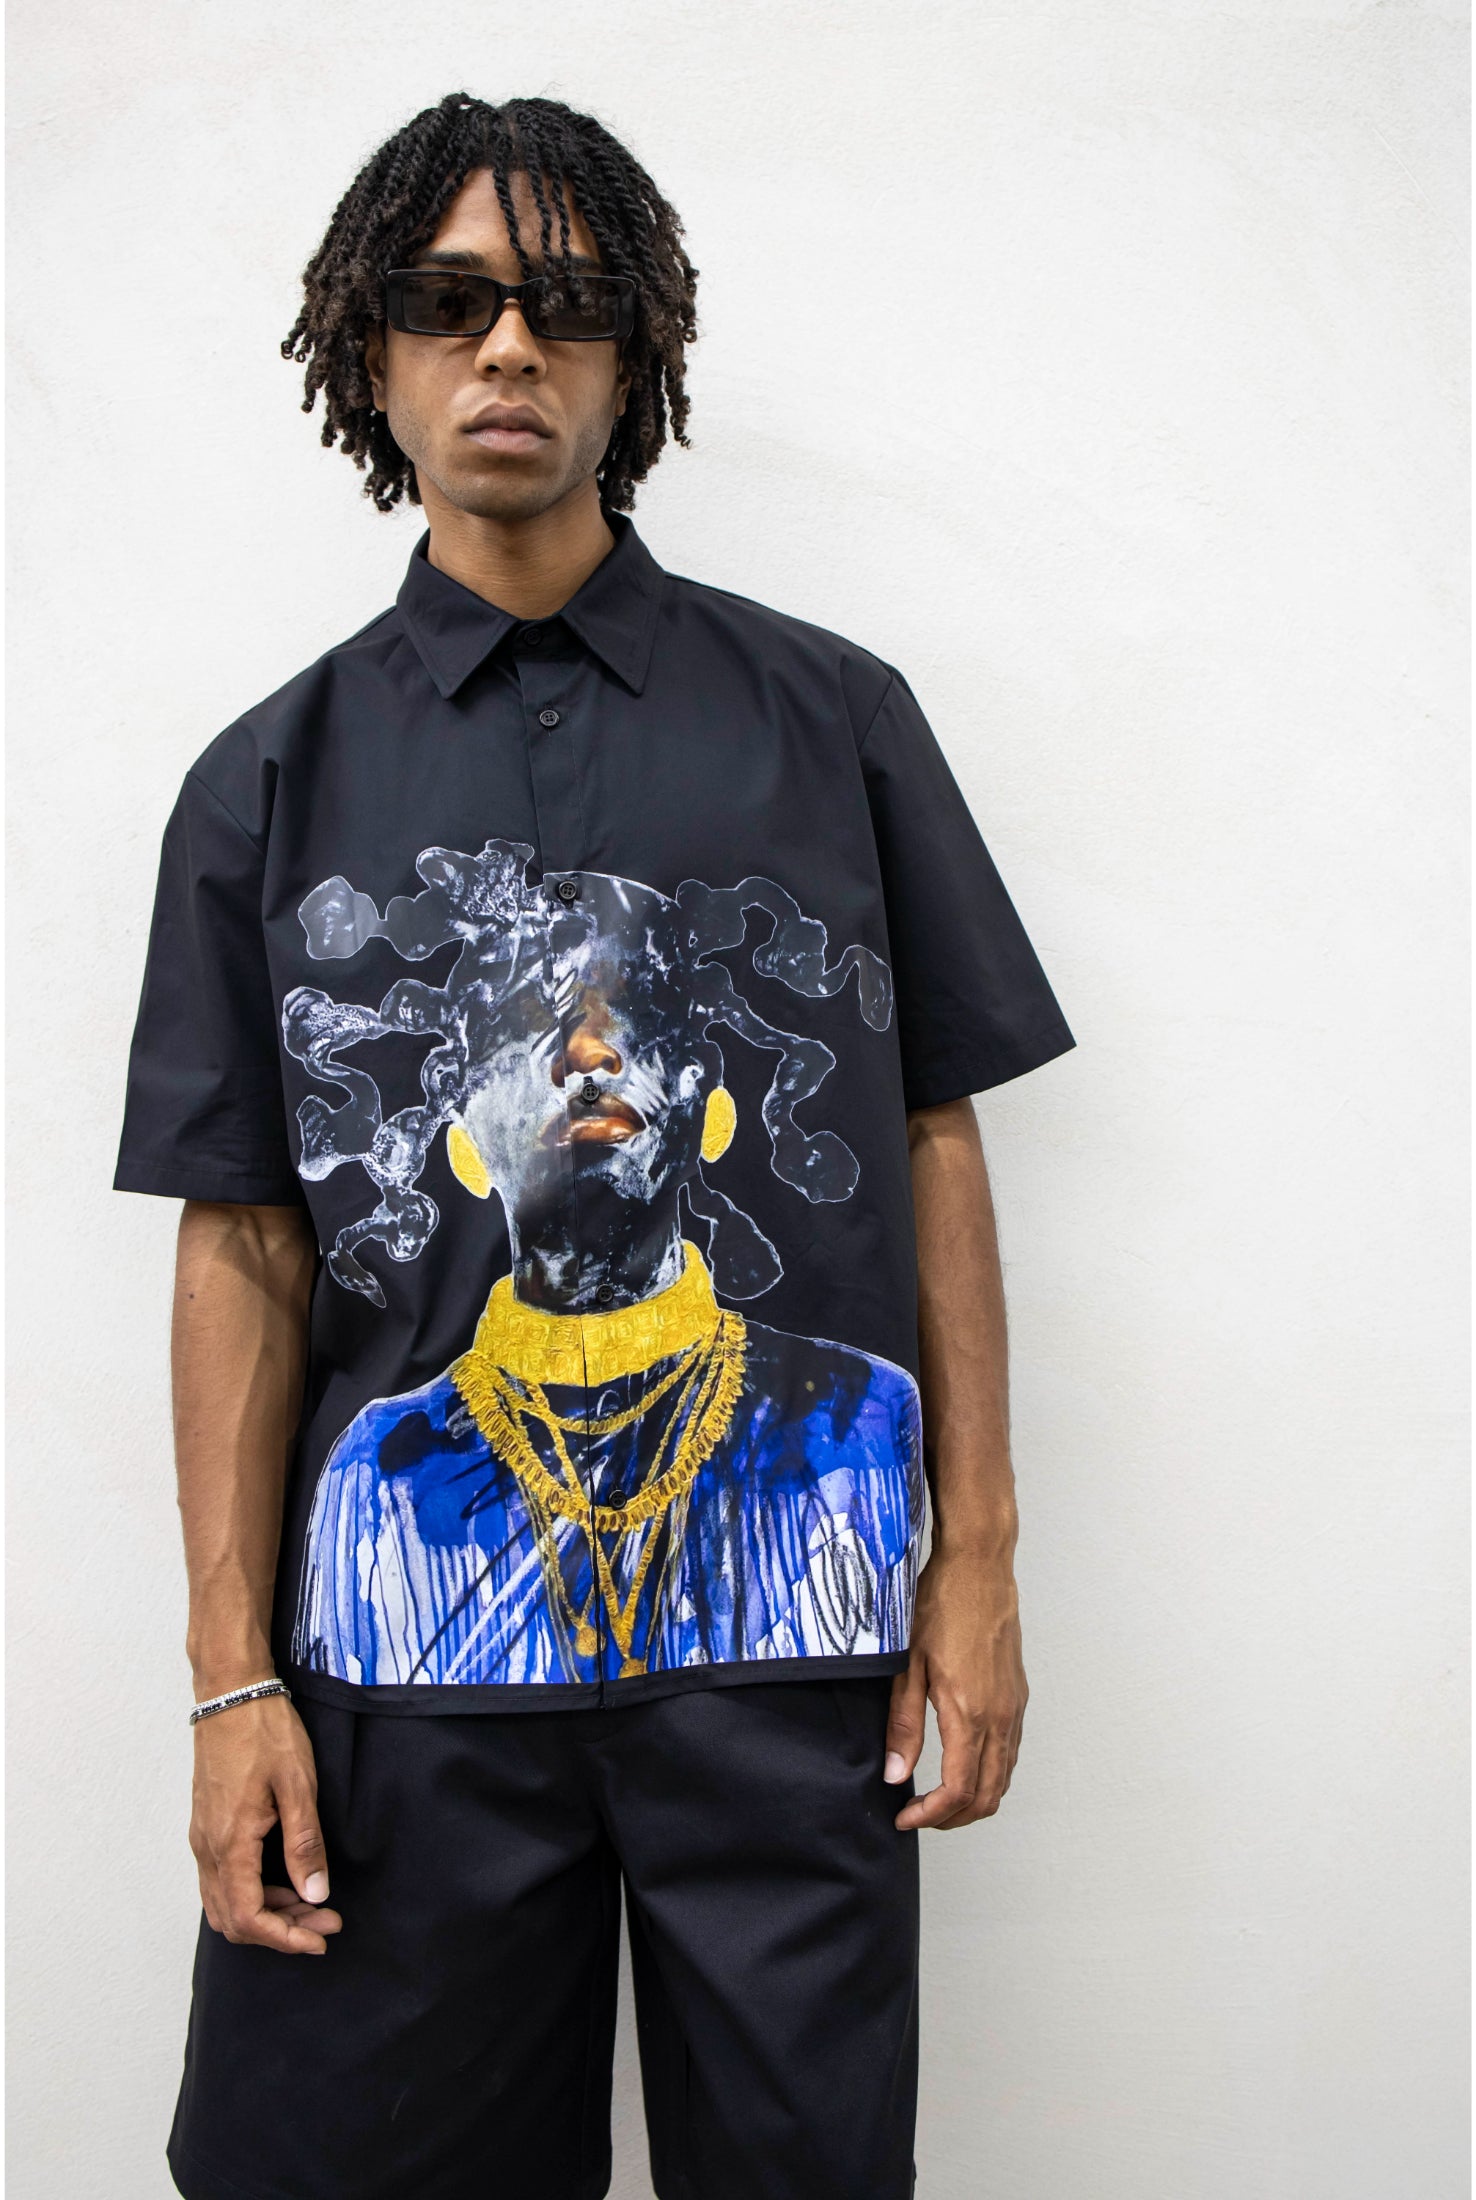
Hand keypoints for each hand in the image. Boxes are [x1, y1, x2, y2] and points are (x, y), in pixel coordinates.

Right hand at [189, 1692, 342, 1953]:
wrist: (230, 1692)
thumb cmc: (265, 1731)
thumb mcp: (297, 1785)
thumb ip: (304, 1844)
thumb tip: (315, 1894)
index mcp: (230, 1843)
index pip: (249, 1917)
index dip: (285, 1938)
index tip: (320, 1939)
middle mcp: (207, 1848)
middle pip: (234, 1918)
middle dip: (280, 1930)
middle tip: (325, 1920)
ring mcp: (202, 1837)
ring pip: (225, 1902)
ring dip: (266, 1913)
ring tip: (311, 1902)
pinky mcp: (206, 1825)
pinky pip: (221, 1879)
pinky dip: (251, 1892)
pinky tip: (284, 1879)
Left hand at [883, 1543, 1027, 1830]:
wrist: (979, 1567)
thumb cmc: (940, 1606)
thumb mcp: (908, 1665)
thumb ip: (903, 1724)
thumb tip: (896, 1774)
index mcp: (971, 1712)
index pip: (959, 1790)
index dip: (931, 1815)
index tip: (905, 1817)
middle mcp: (1001, 1717)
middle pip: (988, 1796)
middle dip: (953, 1817)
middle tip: (919, 1815)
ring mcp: (1014, 1707)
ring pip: (1004, 1778)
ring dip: (974, 1799)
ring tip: (937, 1797)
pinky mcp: (1019, 1696)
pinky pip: (1010, 1753)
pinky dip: (990, 1774)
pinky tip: (963, 1765)